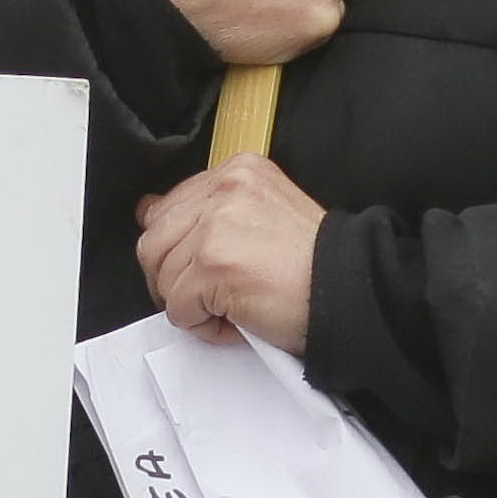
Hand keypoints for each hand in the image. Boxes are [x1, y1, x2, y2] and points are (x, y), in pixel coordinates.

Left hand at [132, 153, 326, 350]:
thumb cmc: (310, 263)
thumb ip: (205, 210)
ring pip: (162, 278)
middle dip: (175, 280)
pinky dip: (204, 326)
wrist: (349, 289)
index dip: (177, 249)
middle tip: (215, 293)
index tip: (202, 266)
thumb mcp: (258, 214)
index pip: (166, 209)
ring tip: (234, 303)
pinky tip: (239, 317)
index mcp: (237, 171)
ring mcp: (217, 225)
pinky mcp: (213, 264)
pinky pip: (177, 309)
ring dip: (191, 304)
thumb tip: (147, 210)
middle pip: (154, 244)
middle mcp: (226, 188)